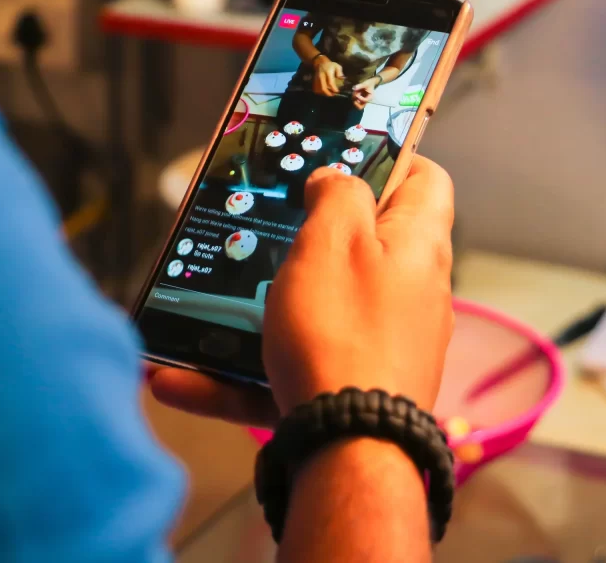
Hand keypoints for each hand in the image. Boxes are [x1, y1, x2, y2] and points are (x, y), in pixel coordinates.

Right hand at [148, 156, 454, 422]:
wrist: (351, 452)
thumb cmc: (344, 337)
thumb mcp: (332, 242)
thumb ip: (337, 196)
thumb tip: (336, 181)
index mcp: (416, 244)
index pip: (424, 178)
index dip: (389, 155)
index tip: (342, 154)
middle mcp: (410, 291)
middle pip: (363, 243)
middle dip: (307, 235)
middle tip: (265, 226)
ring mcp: (382, 341)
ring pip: (313, 309)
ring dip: (256, 309)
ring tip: (201, 308)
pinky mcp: (352, 384)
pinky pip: (292, 365)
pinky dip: (242, 370)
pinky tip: (181, 379)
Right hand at [312, 56, 343, 96]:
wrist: (321, 63)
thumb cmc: (330, 65)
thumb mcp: (337, 66)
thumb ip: (340, 72)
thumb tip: (341, 78)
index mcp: (327, 72)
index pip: (330, 82)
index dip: (334, 88)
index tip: (337, 91)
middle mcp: (321, 76)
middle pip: (323, 87)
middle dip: (328, 93)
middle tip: (333, 95)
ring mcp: (317, 79)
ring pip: (319, 90)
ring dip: (324, 93)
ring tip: (329, 94)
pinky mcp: (314, 81)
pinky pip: (316, 89)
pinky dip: (320, 92)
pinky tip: (324, 92)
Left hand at [351, 76, 380, 108]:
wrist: (370, 83)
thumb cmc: (369, 83)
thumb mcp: (365, 84)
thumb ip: (360, 86)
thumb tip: (354, 88)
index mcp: (370, 97)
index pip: (365, 100)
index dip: (360, 98)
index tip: (357, 93)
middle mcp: (367, 101)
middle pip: (360, 107)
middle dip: (356, 102)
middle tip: (355, 96)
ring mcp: (363, 101)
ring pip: (357, 105)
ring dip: (354, 100)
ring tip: (354, 93)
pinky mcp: (360, 100)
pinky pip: (356, 102)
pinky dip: (354, 98)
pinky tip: (354, 93)